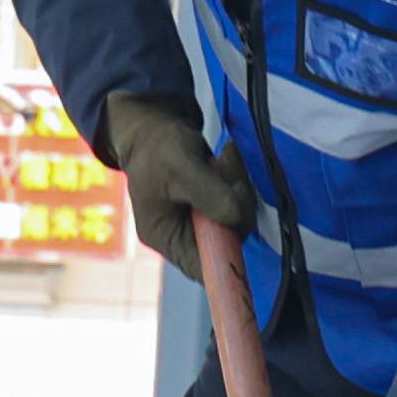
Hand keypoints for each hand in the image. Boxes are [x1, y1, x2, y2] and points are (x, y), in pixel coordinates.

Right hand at [102, 89, 256, 269]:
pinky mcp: (216, 208)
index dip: (227, 260)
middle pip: (229, 242)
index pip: (204, 269)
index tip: (239, 228)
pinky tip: (227, 159)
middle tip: (227, 172)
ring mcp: (203, 224)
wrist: (156, 127)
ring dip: (239, 187)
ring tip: (224, 158)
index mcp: (167, 238)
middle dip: (235, 205)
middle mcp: (186, 238)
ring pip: (239, 219)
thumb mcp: (180, 167)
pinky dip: (238, 181)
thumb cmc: (158, 147)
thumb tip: (237, 218)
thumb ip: (209, 194)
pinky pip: (240, 203)